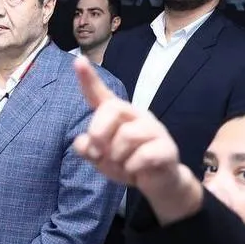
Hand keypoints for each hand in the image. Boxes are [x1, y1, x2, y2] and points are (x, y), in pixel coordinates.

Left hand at [72, 57, 201, 223]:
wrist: (158, 182)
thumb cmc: (126, 163)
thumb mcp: (100, 159)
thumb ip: (87, 149)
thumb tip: (82, 142)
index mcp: (117, 115)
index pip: (100, 94)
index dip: (88, 79)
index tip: (78, 61)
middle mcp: (136, 116)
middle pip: (111, 109)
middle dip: (98, 133)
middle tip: (98, 153)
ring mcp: (154, 129)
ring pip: (126, 136)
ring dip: (116, 158)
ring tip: (122, 165)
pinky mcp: (167, 147)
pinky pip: (142, 156)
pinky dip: (131, 168)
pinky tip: (136, 171)